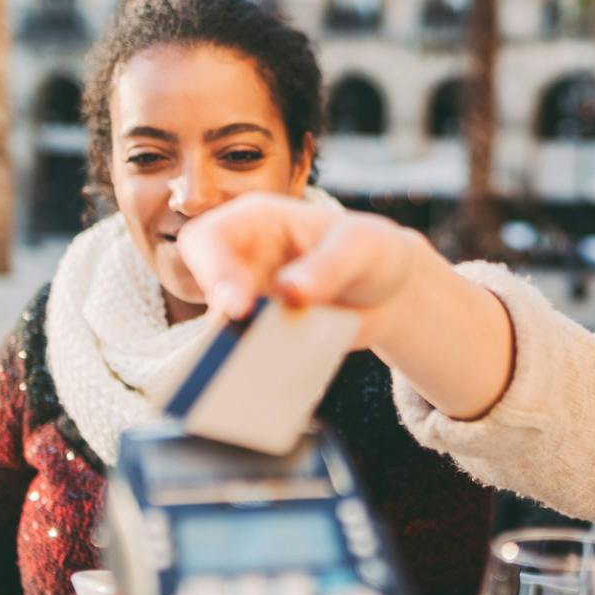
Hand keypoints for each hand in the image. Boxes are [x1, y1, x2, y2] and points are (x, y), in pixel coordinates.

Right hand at [174, 193, 429, 350]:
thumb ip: (328, 266)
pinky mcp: (262, 331)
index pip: (207, 238)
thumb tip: (290, 291)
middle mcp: (243, 258)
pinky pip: (246, 350)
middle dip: (220, 314)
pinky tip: (278, 374)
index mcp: (256, 220)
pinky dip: (256, 363)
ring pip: (222, 326)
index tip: (238, 308)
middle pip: (205, 286)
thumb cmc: (372, 252)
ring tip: (270, 361)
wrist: (390, 292)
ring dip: (240, 344)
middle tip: (248, 338)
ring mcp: (250, 297)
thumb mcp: (361, 247)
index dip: (211, 271)